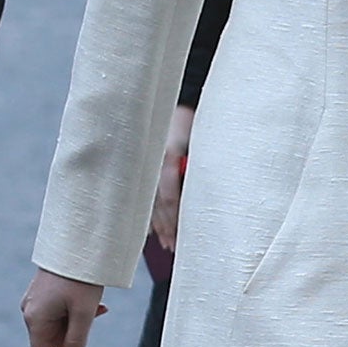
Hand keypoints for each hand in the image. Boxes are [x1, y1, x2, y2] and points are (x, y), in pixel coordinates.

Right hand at [22, 268, 106, 346]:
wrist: (76, 240)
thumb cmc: (80, 277)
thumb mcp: (84, 313)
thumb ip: (77, 341)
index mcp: (35, 319)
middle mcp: (30, 312)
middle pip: (54, 341)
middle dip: (77, 337)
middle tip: (96, 315)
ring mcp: (35, 301)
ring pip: (60, 326)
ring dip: (79, 323)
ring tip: (97, 304)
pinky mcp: (44, 292)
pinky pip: (60, 313)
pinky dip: (76, 312)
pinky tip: (94, 301)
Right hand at [150, 104, 195, 249]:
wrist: (163, 98)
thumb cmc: (184, 117)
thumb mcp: (196, 139)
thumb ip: (196, 164)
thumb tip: (208, 190)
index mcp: (166, 160)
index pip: (171, 200)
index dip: (177, 221)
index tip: (183, 238)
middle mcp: (151, 166)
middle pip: (158, 207)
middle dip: (167, 229)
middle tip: (174, 248)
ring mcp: (143, 166)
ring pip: (148, 202)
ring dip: (157, 224)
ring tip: (166, 242)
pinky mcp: (139, 166)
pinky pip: (139, 195)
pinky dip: (146, 212)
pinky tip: (149, 226)